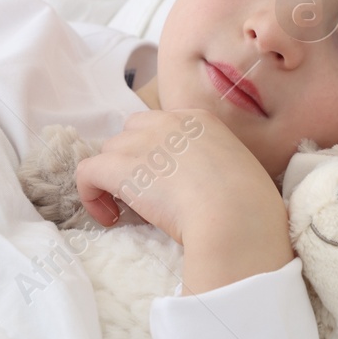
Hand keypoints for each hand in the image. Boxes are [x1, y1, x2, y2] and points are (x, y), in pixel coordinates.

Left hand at [74, 109, 293, 292]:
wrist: (237, 217)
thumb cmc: (250, 207)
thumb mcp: (239, 171)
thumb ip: (216, 167)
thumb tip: (203, 187)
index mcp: (199, 120)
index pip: (160, 126)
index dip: (155, 155)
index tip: (164, 184)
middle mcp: (168, 122)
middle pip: (129, 134)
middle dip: (131, 162)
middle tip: (143, 197)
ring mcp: (143, 142)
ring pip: (108, 153)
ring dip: (113, 180)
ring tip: (127, 212)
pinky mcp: (121, 168)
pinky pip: (87, 172)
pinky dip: (90, 195)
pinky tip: (108, 217)